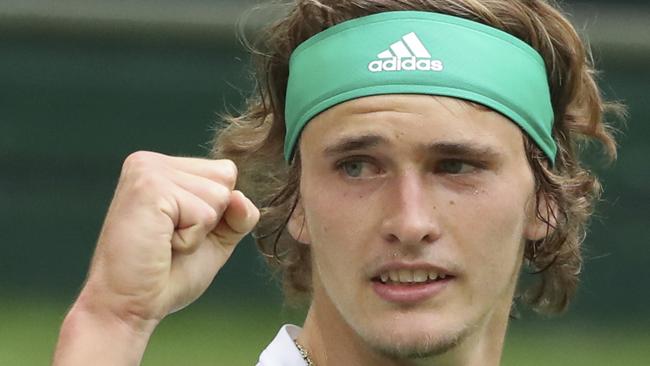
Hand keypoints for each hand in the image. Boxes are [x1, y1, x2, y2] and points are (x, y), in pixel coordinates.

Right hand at [78, 151, 258, 329]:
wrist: (127, 307)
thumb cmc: (166, 275)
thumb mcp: (216, 239)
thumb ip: (239, 214)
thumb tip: (239, 197)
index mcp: (163, 167)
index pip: (225, 172)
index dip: (217, 212)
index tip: (178, 232)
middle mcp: (150, 161)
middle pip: (226, 179)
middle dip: (210, 219)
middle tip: (170, 239)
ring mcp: (147, 171)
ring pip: (219, 195)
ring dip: (199, 231)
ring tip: (163, 241)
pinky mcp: (149, 188)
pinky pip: (205, 213)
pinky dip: (190, 239)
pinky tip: (160, 244)